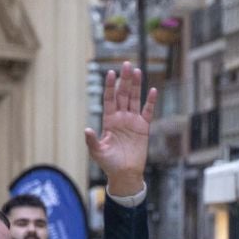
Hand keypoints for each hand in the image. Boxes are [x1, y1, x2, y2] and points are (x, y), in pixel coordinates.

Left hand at [84, 64, 156, 196]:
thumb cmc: (109, 164)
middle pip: (123, 94)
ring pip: (135, 99)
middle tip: (126, 64)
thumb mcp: (97, 152)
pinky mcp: (144, 128)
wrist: (125, 174)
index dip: (110, 86)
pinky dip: (150, 102)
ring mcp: (133, 121)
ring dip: (136, 86)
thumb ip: (92, 141)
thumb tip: (87, 130)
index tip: (110, 73)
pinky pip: (148, 112)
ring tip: (138, 71)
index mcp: (109, 120)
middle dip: (124, 80)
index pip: (109, 99)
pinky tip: (152, 90)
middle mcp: (121, 118)